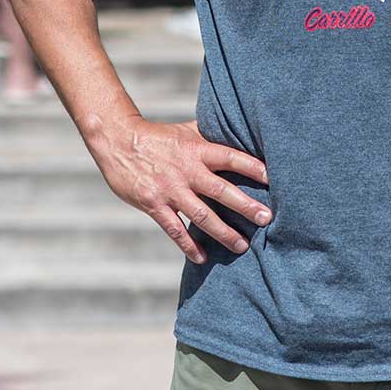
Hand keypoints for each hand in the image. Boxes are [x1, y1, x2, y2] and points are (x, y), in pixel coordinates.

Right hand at [87, 113, 270, 264]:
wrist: (118, 141)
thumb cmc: (158, 136)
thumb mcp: (186, 131)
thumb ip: (211, 137)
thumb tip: (240, 135)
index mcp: (197, 150)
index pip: (230, 157)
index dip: (252, 167)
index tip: (272, 179)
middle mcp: (186, 170)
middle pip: (221, 190)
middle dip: (246, 205)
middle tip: (267, 218)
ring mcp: (170, 189)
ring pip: (201, 215)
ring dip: (223, 232)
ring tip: (242, 246)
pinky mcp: (153, 204)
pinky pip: (174, 229)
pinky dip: (188, 245)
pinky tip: (202, 258)